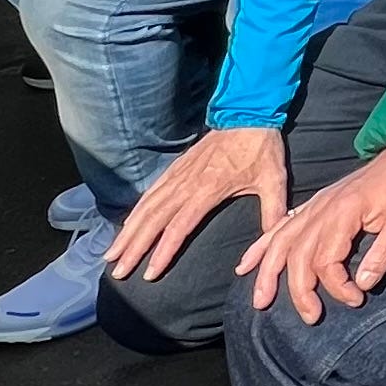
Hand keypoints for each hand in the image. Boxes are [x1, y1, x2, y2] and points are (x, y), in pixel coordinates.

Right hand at [110, 125, 284, 282]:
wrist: (248, 112)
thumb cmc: (262, 149)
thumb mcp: (273, 180)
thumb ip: (273, 212)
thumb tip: (271, 244)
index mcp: (208, 190)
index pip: (179, 227)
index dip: (162, 251)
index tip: (149, 273)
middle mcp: (186, 183)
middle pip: (153, 220)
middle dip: (134, 247)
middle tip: (118, 270)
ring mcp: (178, 174)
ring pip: (147, 206)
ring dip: (128, 231)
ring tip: (112, 253)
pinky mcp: (176, 167)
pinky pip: (151, 192)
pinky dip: (136, 210)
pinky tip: (127, 225)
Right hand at [241, 145, 385, 323]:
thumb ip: (384, 253)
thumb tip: (363, 284)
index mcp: (343, 212)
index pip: (326, 260)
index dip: (337, 286)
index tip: (357, 299)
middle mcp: (321, 209)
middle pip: (297, 255)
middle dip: (299, 291)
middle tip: (311, 317)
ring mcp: (314, 206)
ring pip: (280, 242)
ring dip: (267, 273)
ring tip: (261, 301)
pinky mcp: (313, 205)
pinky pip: (281, 227)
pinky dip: (261, 246)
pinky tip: (247, 265)